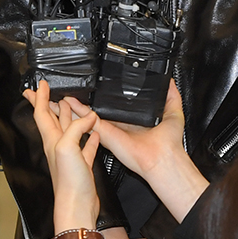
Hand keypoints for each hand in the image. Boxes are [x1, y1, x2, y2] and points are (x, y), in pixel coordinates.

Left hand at [23, 80, 99, 233]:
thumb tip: (88, 116)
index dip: (40, 97)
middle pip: (52, 119)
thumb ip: (75, 128)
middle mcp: (59, 145)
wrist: (77, 207)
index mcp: (52, 139)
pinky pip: (86, 146)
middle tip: (46, 91)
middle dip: (49, 103)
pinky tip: (94, 132)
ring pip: (69, 130)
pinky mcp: (83, 164)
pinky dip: (89, 136)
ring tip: (70, 105)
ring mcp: (70, 155)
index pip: (42, 113)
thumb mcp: (68, 148)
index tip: (40, 84)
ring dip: (69, 116)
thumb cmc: (68, 182)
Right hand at [64, 81, 208, 221]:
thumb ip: (170, 95)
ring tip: (65, 95)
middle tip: (74, 91)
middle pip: (97, 111)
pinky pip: (87, 120)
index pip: (114, 107)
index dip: (104, 98)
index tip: (95, 87)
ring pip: (88, 115)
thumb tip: (169, 81)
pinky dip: (76, 110)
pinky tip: (68, 101)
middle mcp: (119, 124)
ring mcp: (110, 129)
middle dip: (85, 102)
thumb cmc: (168, 142)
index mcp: (131, 120)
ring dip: (75, 105)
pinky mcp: (105, 132)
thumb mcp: (172, 111)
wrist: (163, 158)